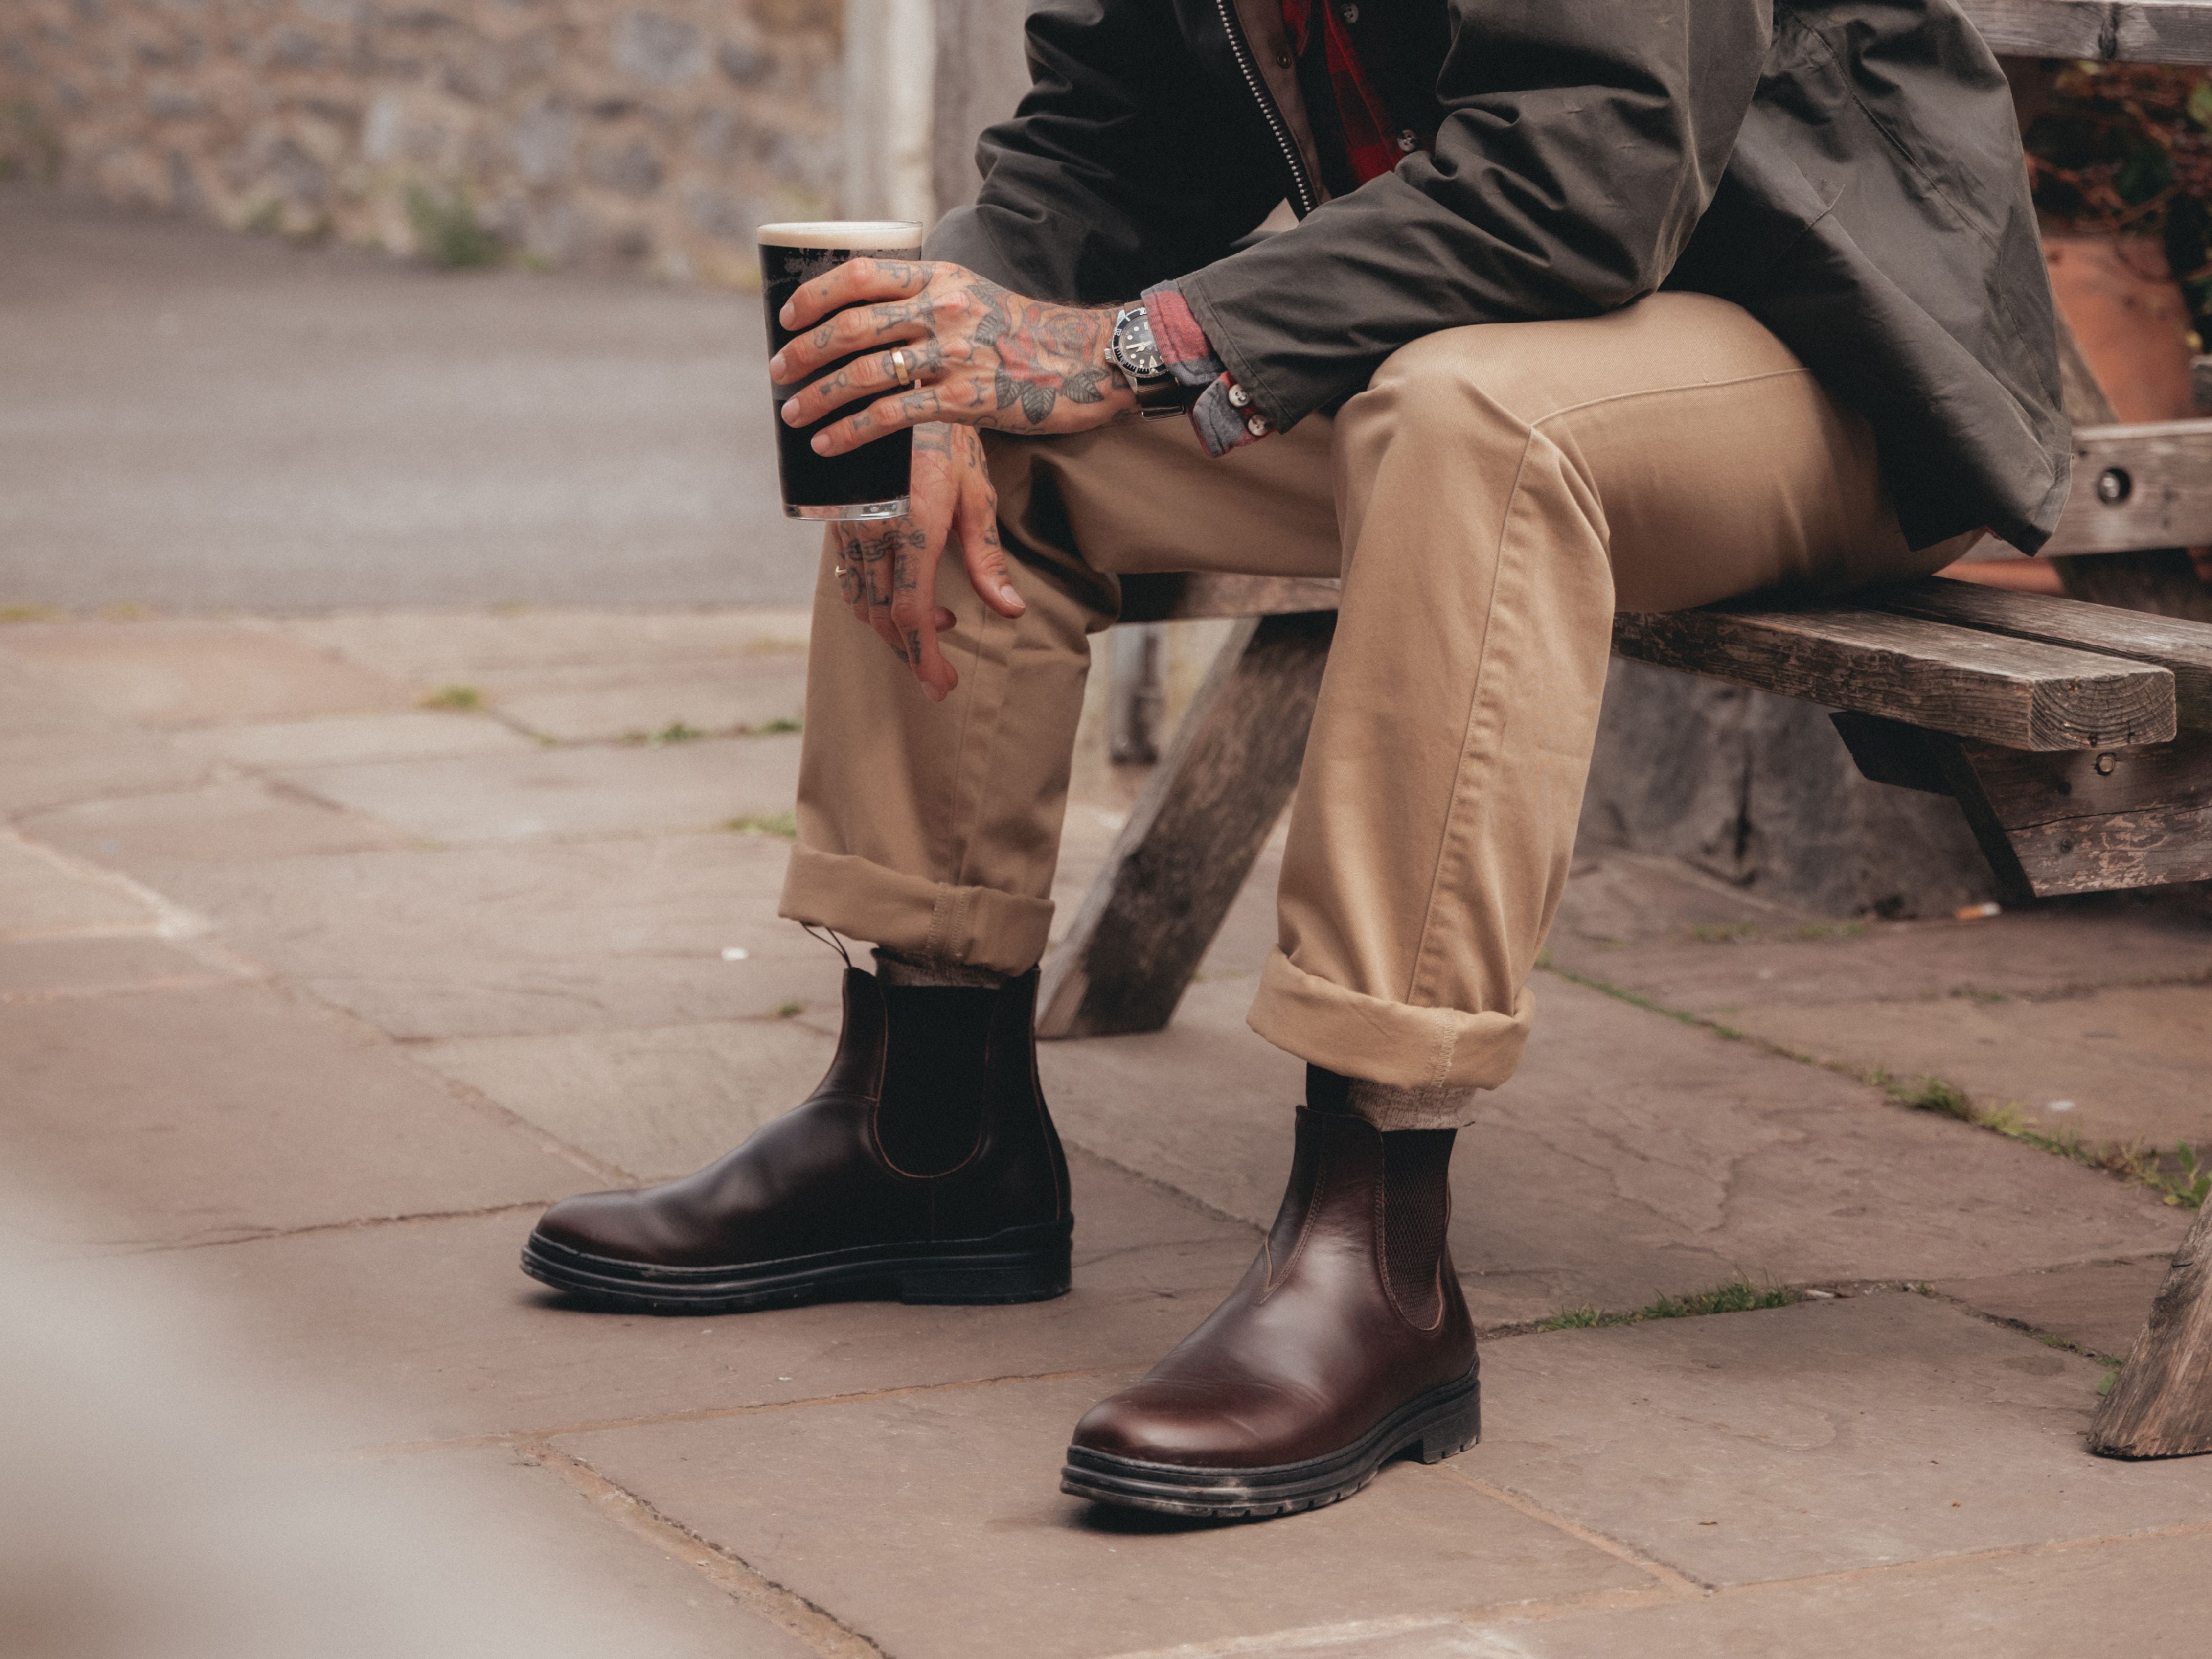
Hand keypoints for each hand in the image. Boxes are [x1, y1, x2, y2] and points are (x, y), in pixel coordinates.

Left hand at [771, 260, 1137, 456]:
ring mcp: (952, 354)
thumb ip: (931, 299)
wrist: (1090, 360)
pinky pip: (892, 415)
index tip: (787, 318)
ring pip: (863, 373)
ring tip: (793, 413)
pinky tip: (828, 444)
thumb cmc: (1030, 333)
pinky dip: (851, 431)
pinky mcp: (964, 399)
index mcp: (941, 277)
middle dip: (802, 352)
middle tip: (778, 372)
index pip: (861, 274)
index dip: (815, 296)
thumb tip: (876, 316)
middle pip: (851, 326)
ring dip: (817, 395)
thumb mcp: (977, 295)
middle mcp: (942, 309)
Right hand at [832, 422, 1020, 700]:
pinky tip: (905, 588)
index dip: (926, 658)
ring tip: (936, 620)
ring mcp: (848, 524)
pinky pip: (847, 574)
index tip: (942, 687)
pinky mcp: (836, 516)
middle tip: (939, 667)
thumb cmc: (945, 435)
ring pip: (858, 600)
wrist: (888, 384)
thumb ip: (988, 557)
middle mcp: (872, 531)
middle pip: (881, 617)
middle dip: (910, 650)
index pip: (911, 614)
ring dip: (892, 625)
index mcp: (912, 529)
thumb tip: (1010, 611)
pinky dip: (873, 597)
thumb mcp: (978, 494)